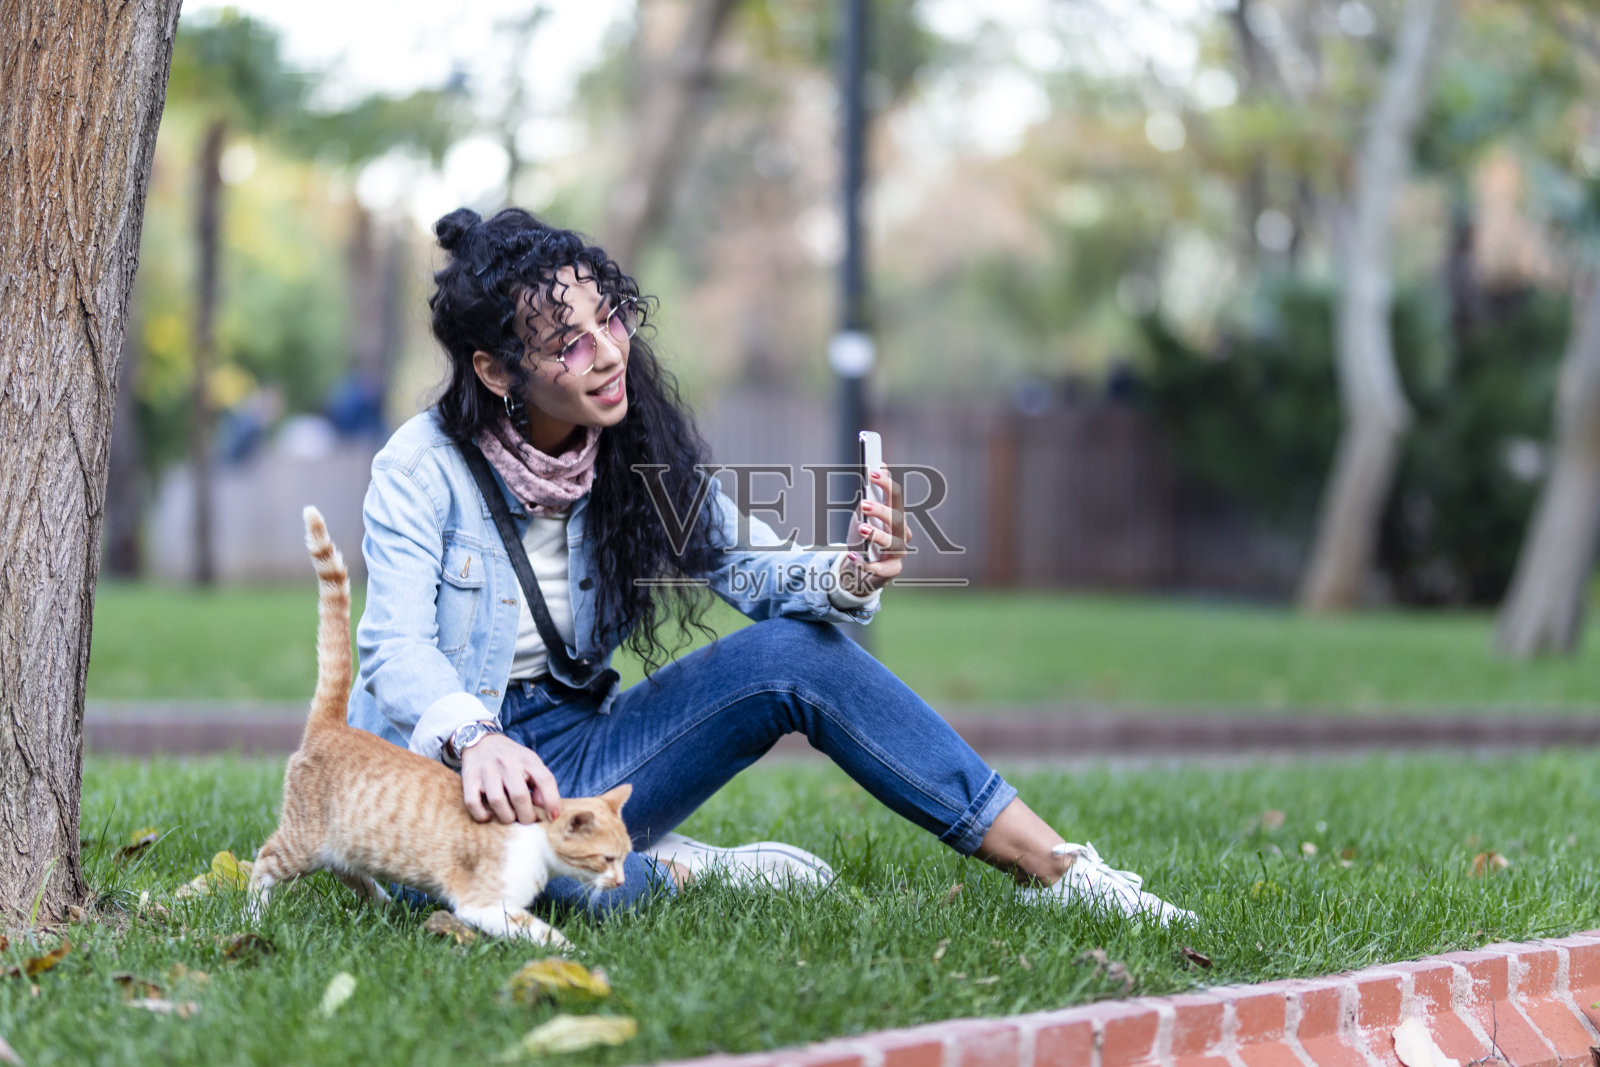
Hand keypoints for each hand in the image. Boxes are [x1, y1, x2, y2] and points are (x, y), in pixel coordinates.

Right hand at [459, 733, 561, 823]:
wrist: (481, 740)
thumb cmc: (511, 758)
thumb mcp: (530, 763)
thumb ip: (541, 783)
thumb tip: (545, 807)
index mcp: (527, 759)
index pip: (545, 779)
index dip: (552, 800)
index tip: (553, 817)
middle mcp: (507, 763)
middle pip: (520, 796)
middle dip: (526, 816)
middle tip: (527, 820)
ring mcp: (486, 770)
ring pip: (497, 801)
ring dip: (506, 817)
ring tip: (510, 818)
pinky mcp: (469, 778)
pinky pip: (473, 803)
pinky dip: (482, 815)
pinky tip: (490, 815)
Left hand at [842, 467, 911, 595]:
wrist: (864, 569)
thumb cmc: (864, 540)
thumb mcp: (862, 518)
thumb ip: (868, 500)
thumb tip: (875, 471)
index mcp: (895, 515)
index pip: (895, 496)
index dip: (886, 484)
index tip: (872, 473)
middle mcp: (901, 532)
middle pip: (897, 518)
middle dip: (881, 511)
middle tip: (864, 504)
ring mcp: (898, 552)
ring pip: (893, 543)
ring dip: (877, 535)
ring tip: (862, 529)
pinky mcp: (892, 570)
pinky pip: (880, 568)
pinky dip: (865, 562)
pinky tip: (853, 556)